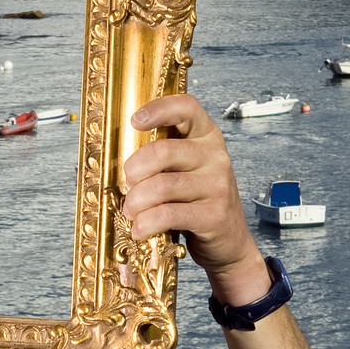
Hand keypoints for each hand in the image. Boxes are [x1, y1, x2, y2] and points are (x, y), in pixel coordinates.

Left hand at [123, 92, 266, 300]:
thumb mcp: (186, 170)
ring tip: (131, 211)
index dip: (159, 109)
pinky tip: (139, 229)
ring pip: (162, 186)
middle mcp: (215, 156)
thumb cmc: (196, 200)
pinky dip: (147, 223)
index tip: (134, 122)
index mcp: (206, 136)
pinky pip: (169, 214)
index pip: (187, 108)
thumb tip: (120, 164)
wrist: (229, 240)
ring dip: (137, 202)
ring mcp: (217, 185)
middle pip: (163, 151)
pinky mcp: (214, 215)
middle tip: (126, 184)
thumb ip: (163, 159)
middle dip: (134, 170)